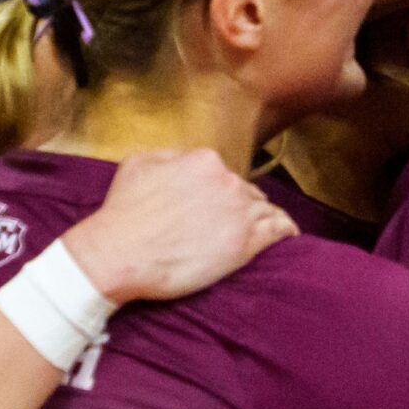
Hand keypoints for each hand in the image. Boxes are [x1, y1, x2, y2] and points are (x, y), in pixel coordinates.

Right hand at [62, 148, 295, 304]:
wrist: (119, 253)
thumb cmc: (122, 212)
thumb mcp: (137, 163)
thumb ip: (169, 155)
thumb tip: (184, 158)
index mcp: (204, 161)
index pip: (224, 174)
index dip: (221, 191)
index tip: (216, 204)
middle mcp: (227, 181)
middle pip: (245, 192)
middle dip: (242, 204)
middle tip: (234, 223)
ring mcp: (239, 212)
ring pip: (264, 209)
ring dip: (266, 217)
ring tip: (271, 228)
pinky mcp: (246, 243)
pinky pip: (278, 230)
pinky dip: (286, 231)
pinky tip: (289, 235)